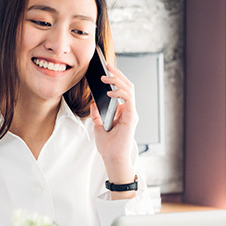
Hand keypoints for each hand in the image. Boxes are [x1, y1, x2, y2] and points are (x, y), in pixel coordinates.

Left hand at [90, 63, 137, 187]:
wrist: (112, 158)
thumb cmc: (108, 146)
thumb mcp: (98, 126)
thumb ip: (97, 114)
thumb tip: (93, 103)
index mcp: (123, 111)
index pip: (122, 90)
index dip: (115, 79)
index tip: (105, 71)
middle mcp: (129, 110)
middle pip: (127, 86)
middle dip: (118, 74)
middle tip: (107, 66)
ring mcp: (131, 113)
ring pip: (129, 89)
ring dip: (117, 80)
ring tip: (106, 77)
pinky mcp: (131, 117)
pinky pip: (128, 99)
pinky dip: (120, 93)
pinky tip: (110, 91)